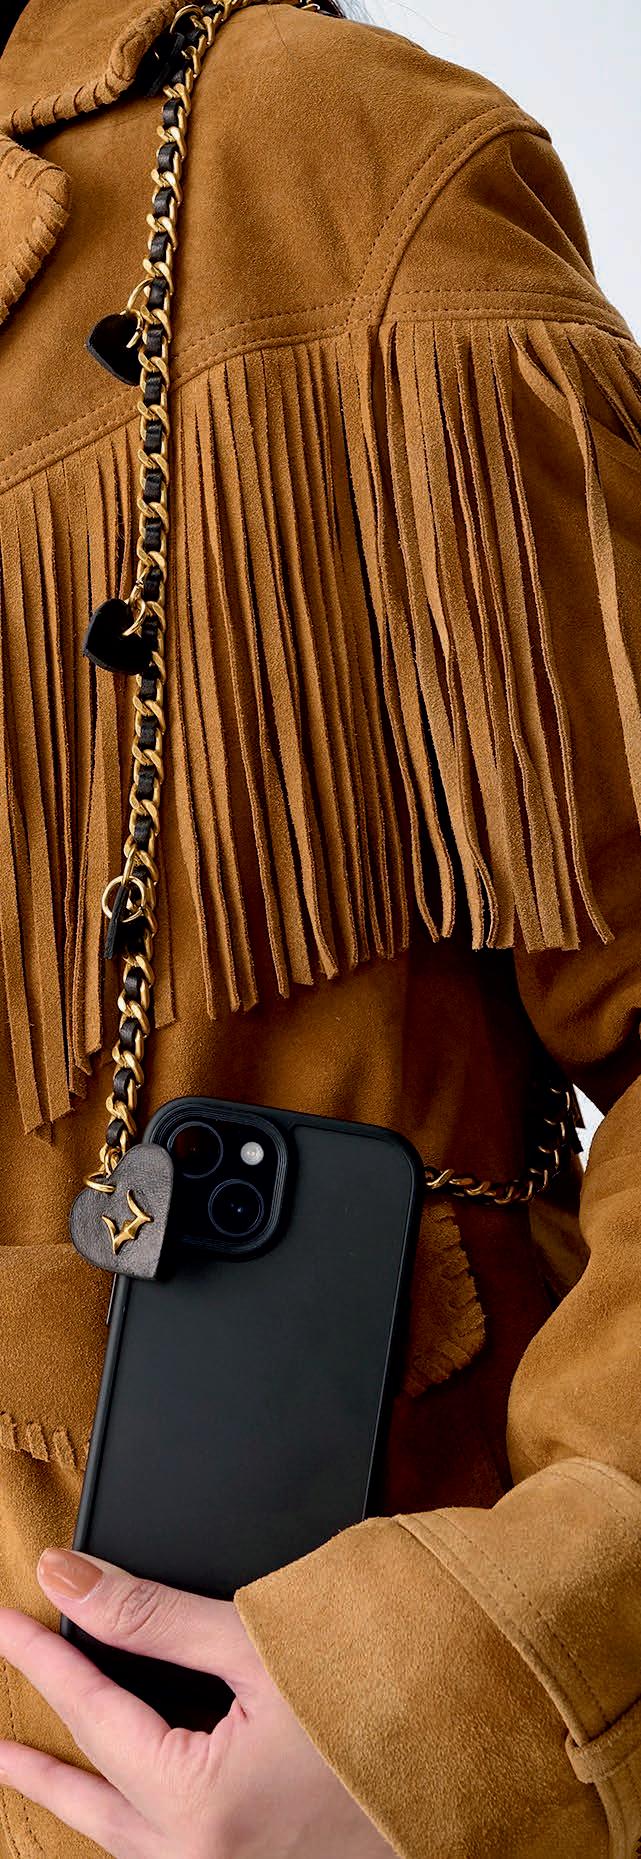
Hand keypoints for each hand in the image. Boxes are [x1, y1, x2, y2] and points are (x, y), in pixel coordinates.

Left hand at [0, 1549, 395, 1858]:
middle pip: (95, 1798)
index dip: (41, 1660)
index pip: (94, 1715)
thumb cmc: (385, 1692)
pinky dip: (134, 1823)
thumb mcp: (258, 1643)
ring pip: (127, 1841)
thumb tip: (67, 1580)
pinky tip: (127, 1799)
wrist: (488, 1748)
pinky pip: (171, 1853)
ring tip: (30, 1767)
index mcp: (201, 1806)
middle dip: (35, 1757)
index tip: (4, 1619)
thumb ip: (150, 1617)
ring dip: (79, 1798)